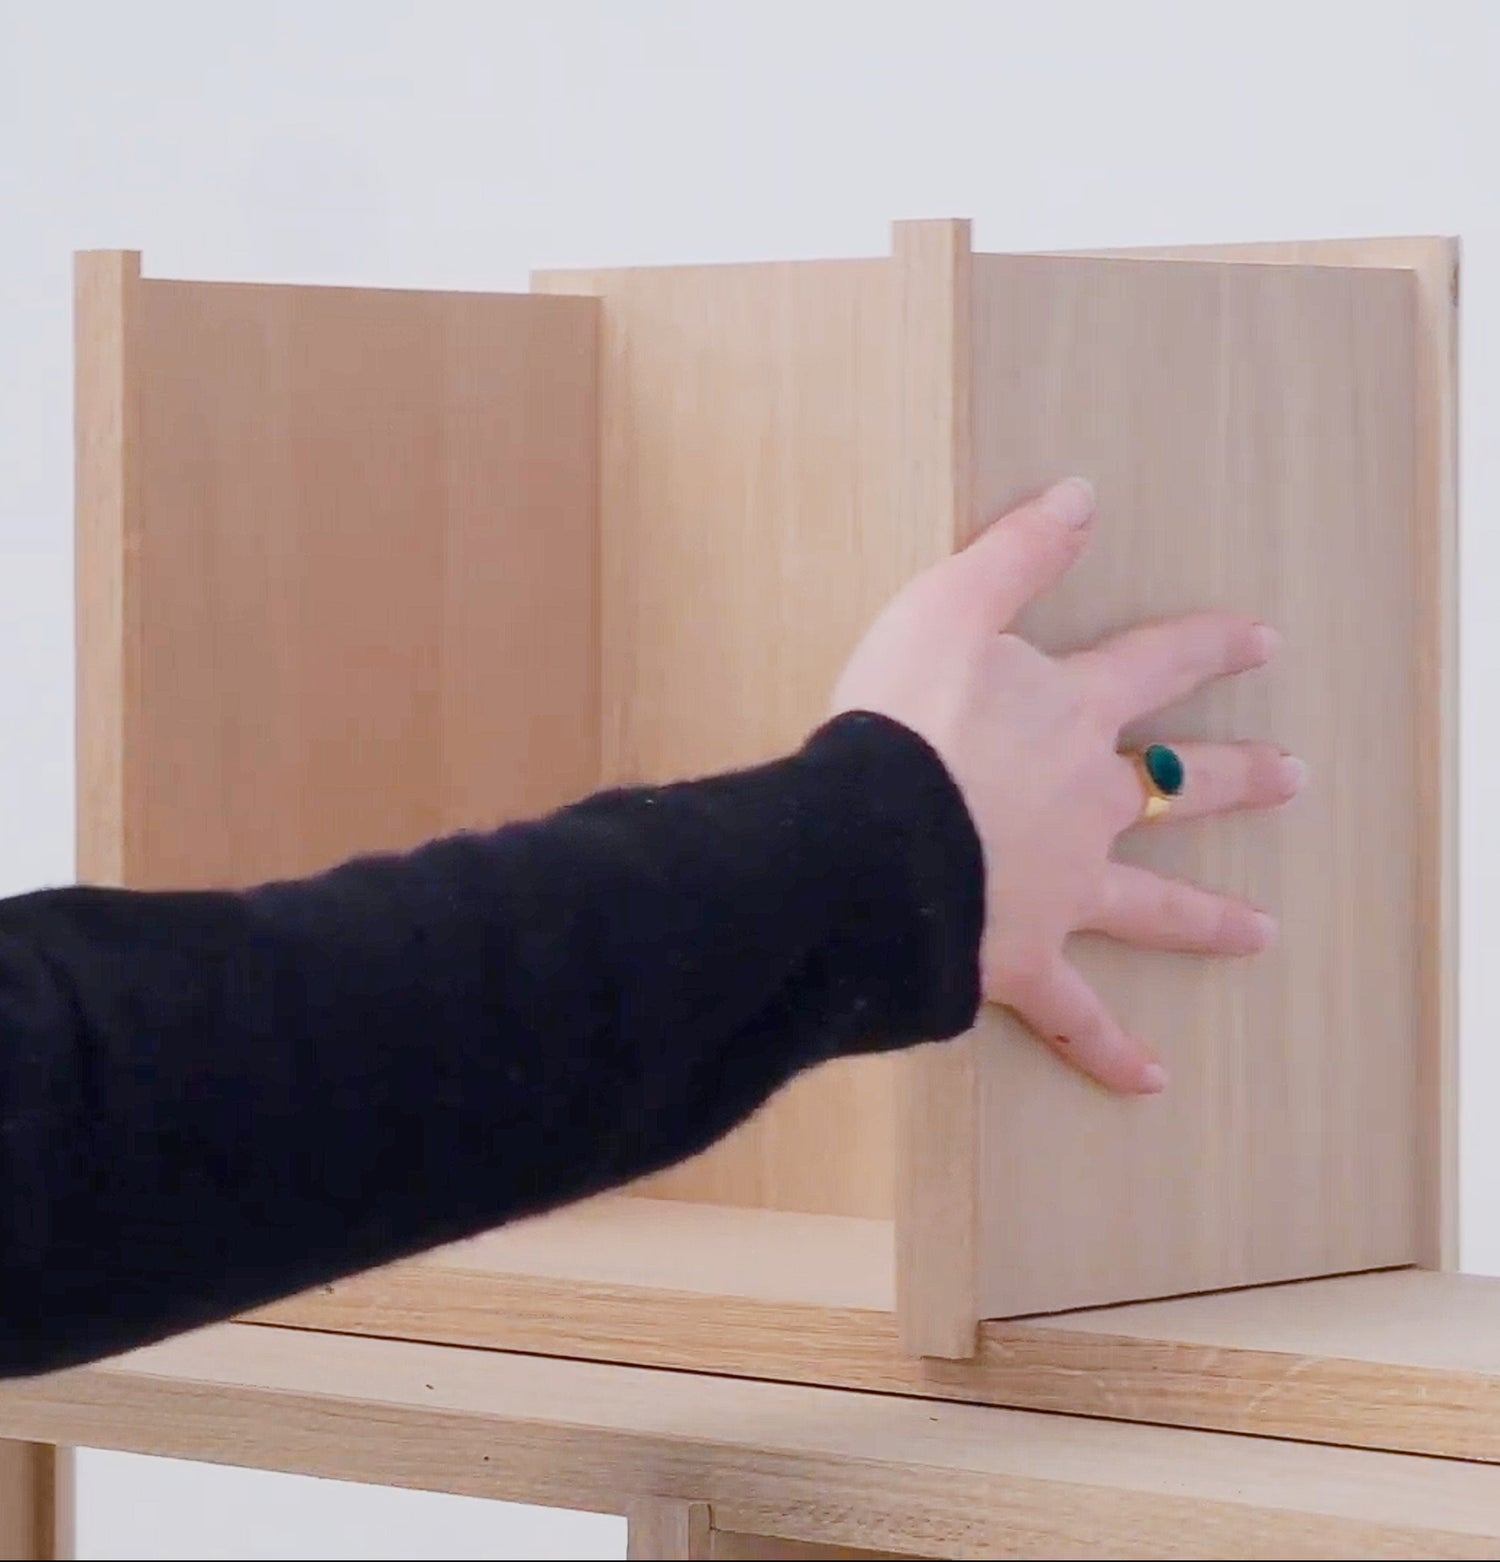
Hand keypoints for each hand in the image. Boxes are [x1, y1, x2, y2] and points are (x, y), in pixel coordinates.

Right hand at [830, 478, 1303, 1093]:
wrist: (866, 838)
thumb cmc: (899, 720)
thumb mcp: (945, 607)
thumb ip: (1015, 553)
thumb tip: (1081, 496)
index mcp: (1069, 716)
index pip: (1156, 667)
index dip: (1208, 647)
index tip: (1263, 641)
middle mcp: (1087, 802)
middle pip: (1179, 786)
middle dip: (1236, 780)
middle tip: (1292, 780)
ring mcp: (1065, 887)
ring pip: (1153, 904)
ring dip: (1207, 919)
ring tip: (1260, 936)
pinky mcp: (1024, 961)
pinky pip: (1076, 1017)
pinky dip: (1109, 1052)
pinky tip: (1150, 1082)